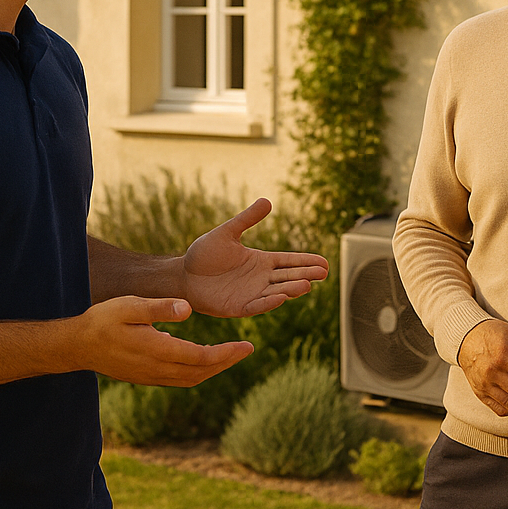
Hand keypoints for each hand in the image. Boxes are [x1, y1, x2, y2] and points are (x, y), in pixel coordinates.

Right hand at [74, 296, 253, 385]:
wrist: (75, 346)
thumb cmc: (103, 320)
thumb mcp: (130, 305)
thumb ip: (159, 307)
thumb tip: (187, 309)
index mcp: (156, 350)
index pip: (200, 358)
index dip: (226, 354)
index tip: (247, 346)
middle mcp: (156, 369)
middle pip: (200, 372)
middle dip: (226, 361)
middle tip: (248, 350)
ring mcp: (150, 376)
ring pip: (190, 379)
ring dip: (213, 369)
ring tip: (232, 355)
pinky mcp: (145, 377)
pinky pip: (178, 379)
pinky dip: (197, 372)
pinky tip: (204, 359)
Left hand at [181, 198, 328, 316]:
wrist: (183, 275)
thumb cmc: (204, 253)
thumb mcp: (227, 232)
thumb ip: (247, 219)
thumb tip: (267, 200)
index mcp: (261, 261)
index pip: (289, 261)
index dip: (306, 262)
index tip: (325, 263)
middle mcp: (261, 279)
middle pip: (288, 277)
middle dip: (305, 275)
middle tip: (323, 273)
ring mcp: (251, 294)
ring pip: (277, 292)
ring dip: (291, 289)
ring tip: (306, 285)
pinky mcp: (238, 308)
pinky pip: (257, 306)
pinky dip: (269, 303)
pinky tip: (280, 297)